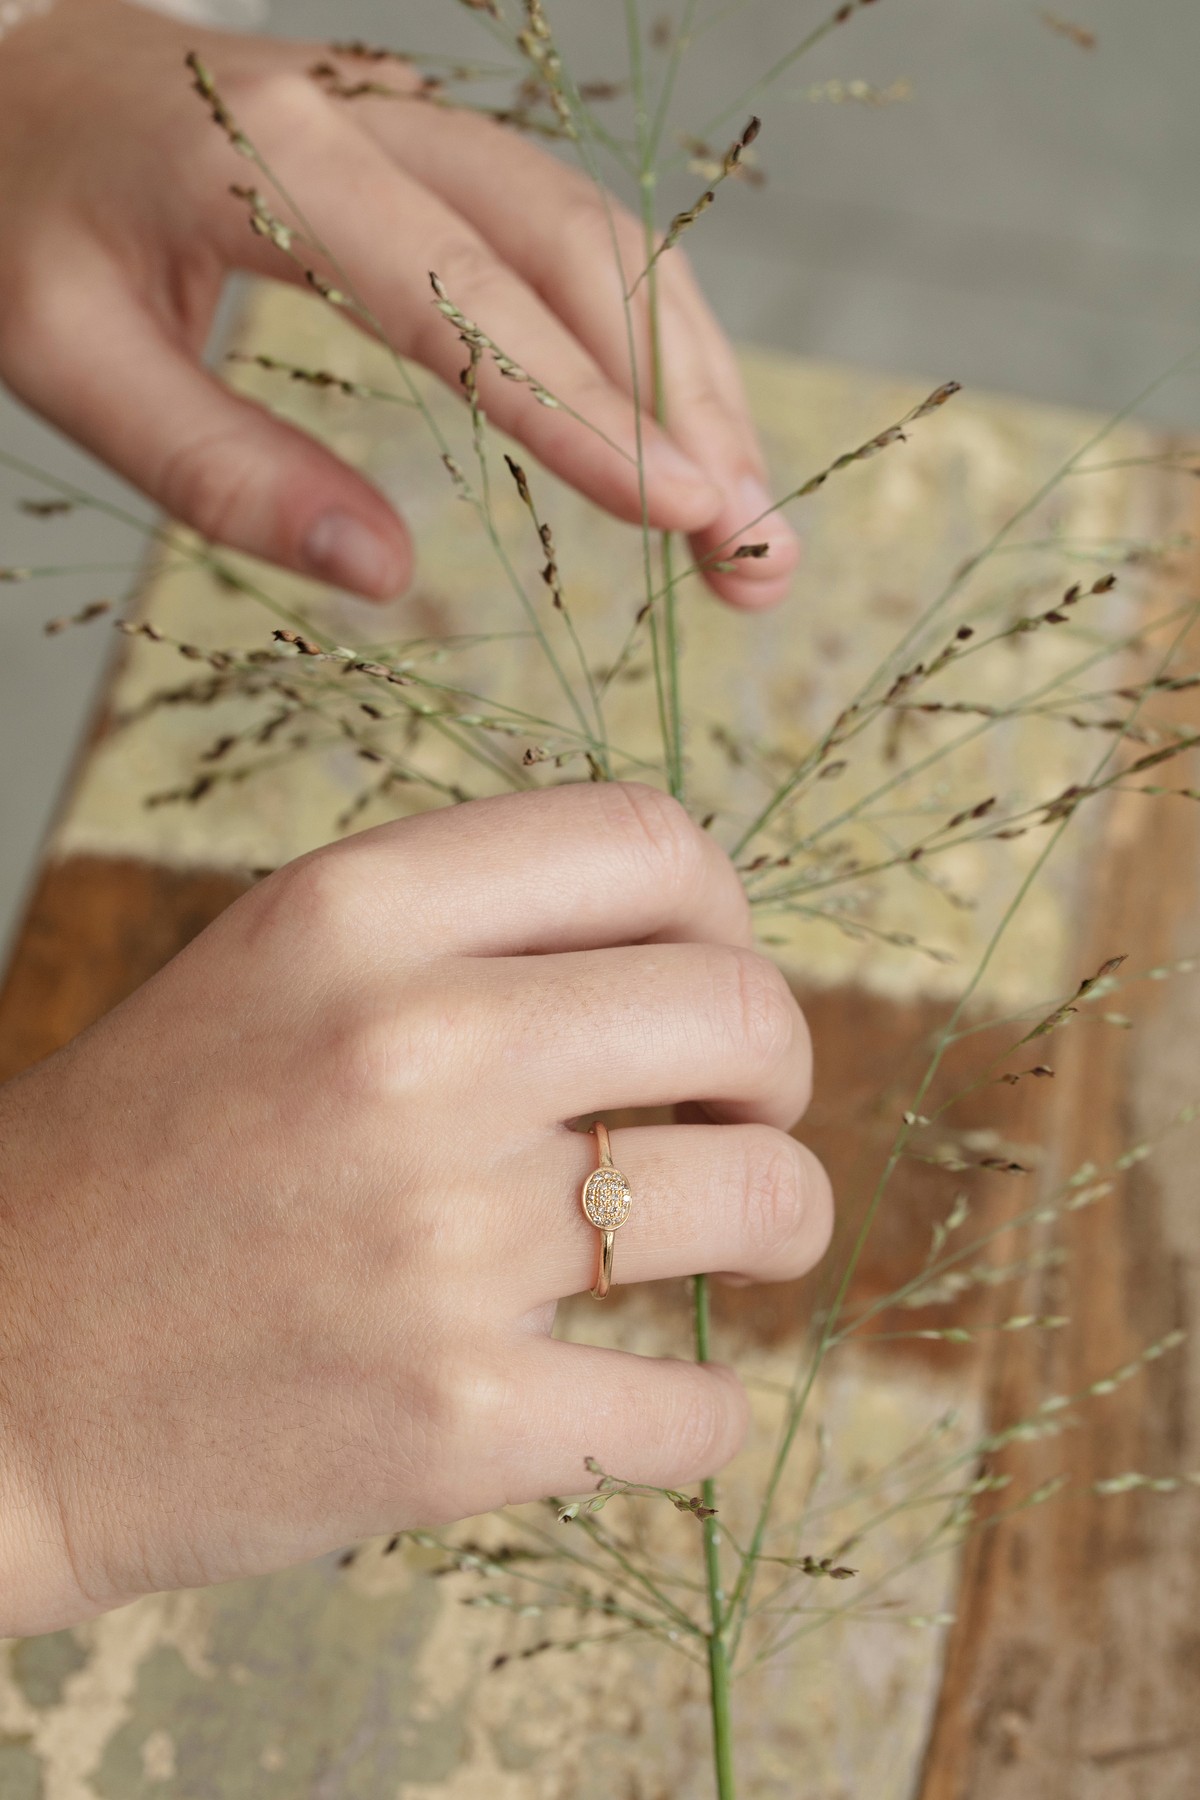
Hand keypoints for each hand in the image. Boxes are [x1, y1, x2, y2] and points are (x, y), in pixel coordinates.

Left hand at [0, 0, 799, 607]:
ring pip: (608, 240)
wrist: (18, 74)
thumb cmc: (28, 216)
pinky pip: (580, 238)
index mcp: (278, 167)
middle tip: (758, 555)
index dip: (592, 415)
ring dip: (698, 382)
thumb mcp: (65, 356)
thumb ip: (215, 469)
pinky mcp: (447, 154)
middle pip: (587, 253)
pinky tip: (688, 436)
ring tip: (748, 525)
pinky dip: (654, 344)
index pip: (471, 301)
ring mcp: (426, 125)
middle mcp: (381, 122)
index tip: (691, 517)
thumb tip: (381, 576)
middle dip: (693, 411)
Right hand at [0, 784, 830, 1633]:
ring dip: (786, 1220)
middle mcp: (408, 1051)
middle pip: (739, 1009)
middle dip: (785, 1066)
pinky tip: (673, 1392)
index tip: (717, 978)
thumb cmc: (143, 1159)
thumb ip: (462, 929)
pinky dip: (709, 1407)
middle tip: (752, 1116)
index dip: (727, 911)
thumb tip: (684, 947)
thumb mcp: (272, 970)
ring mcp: (436, 1241)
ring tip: (754, 1239)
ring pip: (756, 1198)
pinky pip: (692, 1409)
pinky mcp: (452, 1420)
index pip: (647, 840)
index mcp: (355, 913)